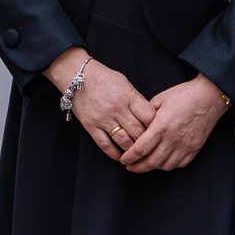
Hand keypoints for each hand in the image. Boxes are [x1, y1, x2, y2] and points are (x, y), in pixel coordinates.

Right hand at [48, 48, 155, 163]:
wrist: (77, 77)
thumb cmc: (104, 78)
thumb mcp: (125, 84)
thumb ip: (137, 101)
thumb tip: (149, 117)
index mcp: (128, 96)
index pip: (149, 116)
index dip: (156, 125)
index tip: (158, 130)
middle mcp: (117, 109)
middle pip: (138, 131)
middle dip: (146, 140)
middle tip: (150, 144)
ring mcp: (103, 119)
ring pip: (124, 141)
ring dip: (133, 149)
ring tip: (137, 151)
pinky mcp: (91, 127)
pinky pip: (106, 145)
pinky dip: (115, 154)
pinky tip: (121, 156)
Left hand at [122, 74, 229, 171]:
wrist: (209, 97)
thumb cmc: (184, 95)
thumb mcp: (159, 99)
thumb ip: (146, 114)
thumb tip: (136, 125)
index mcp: (161, 126)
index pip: (141, 149)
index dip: (129, 157)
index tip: (123, 159)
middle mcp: (173, 139)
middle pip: (151, 162)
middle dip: (137, 167)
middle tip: (130, 166)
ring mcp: (185, 146)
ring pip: (165, 166)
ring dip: (153, 167)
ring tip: (145, 163)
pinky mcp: (194, 149)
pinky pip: (179, 164)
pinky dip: (168, 165)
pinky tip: (162, 160)